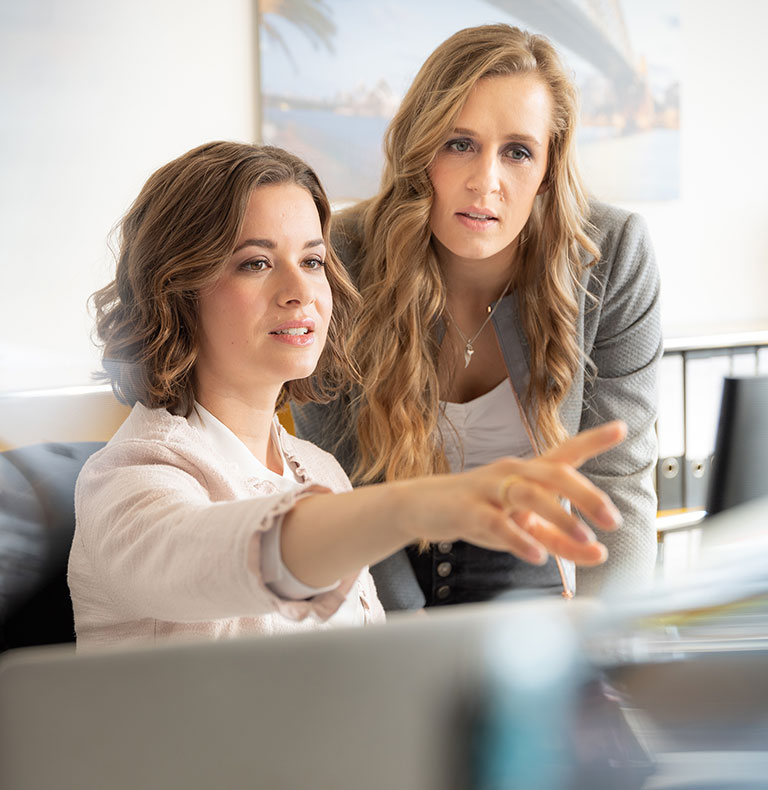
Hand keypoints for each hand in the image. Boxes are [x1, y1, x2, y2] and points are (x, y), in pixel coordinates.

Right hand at [396, 420, 626, 566]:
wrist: (422, 507)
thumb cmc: (480, 511)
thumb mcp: (523, 526)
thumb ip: (561, 541)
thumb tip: (600, 552)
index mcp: (528, 472)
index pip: (565, 453)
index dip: (593, 440)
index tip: (621, 428)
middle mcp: (512, 473)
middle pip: (554, 473)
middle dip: (586, 494)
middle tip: (612, 518)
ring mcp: (489, 489)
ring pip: (528, 494)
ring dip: (559, 515)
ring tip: (584, 537)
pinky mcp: (469, 510)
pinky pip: (497, 522)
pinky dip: (518, 539)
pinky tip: (537, 556)